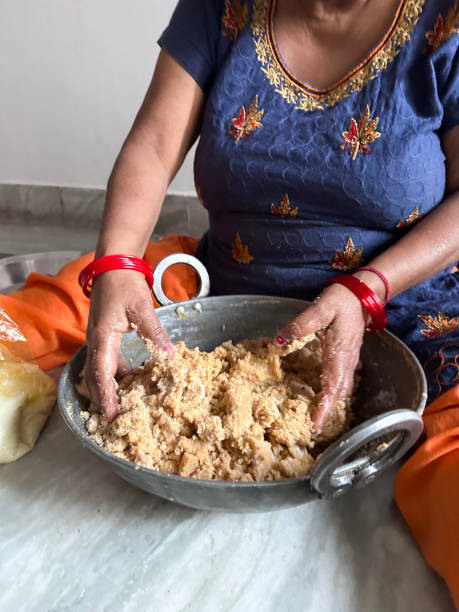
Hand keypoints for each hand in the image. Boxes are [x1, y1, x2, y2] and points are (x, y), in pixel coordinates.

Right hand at [84, 269, 172, 420]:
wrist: (113, 265)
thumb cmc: (125, 284)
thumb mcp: (142, 308)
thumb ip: (155, 333)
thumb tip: (170, 357)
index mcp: (102, 337)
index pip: (101, 373)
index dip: (105, 396)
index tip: (110, 415)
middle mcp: (96, 341)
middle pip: (94, 377)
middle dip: (102, 399)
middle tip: (114, 420)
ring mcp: (98, 339)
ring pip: (100, 371)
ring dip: (109, 388)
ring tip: (123, 405)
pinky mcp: (104, 336)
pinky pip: (108, 361)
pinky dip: (116, 374)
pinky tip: (132, 380)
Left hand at [275, 283, 368, 431]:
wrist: (363, 294)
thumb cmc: (342, 300)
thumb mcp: (321, 308)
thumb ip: (300, 325)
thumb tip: (279, 342)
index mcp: (340, 354)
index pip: (334, 388)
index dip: (325, 408)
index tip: (315, 425)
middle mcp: (346, 362)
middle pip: (338, 395)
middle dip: (326, 412)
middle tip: (309, 427)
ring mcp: (349, 361)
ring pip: (341, 390)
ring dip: (330, 404)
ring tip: (313, 417)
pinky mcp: (347, 358)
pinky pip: (341, 381)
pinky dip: (332, 393)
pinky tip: (321, 395)